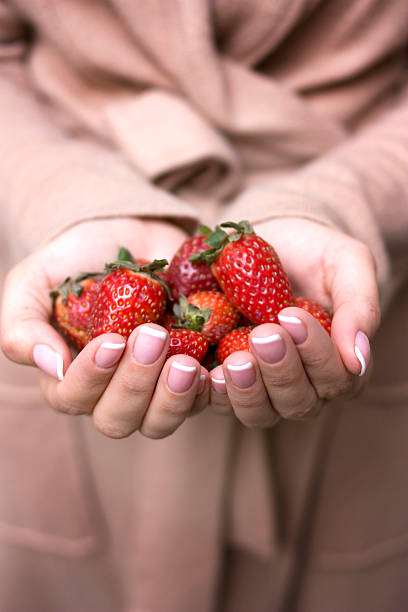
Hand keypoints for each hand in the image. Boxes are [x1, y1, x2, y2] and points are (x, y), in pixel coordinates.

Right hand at [0, 218, 209, 437]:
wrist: (129, 235)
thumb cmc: (74, 260)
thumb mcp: (33, 281)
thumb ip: (22, 324)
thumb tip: (49, 366)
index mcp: (69, 375)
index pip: (72, 397)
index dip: (90, 377)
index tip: (111, 339)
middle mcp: (110, 391)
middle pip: (118, 419)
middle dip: (135, 384)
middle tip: (152, 336)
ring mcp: (153, 388)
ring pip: (159, 422)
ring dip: (172, 399)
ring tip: (186, 362)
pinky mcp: (190, 375)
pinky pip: (202, 402)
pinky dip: (209, 391)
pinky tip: (213, 367)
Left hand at [208, 218, 379, 425]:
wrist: (270, 239)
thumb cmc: (315, 252)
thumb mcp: (347, 263)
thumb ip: (360, 306)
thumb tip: (358, 360)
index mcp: (339, 363)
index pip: (337, 377)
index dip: (316, 353)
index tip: (291, 316)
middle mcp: (304, 385)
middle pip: (297, 401)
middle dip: (280, 370)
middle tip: (263, 335)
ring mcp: (262, 388)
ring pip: (259, 412)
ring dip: (248, 390)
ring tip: (234, 360)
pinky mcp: (226, 380)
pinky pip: (219, 402)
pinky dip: (214, 392)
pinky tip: (205, 371)